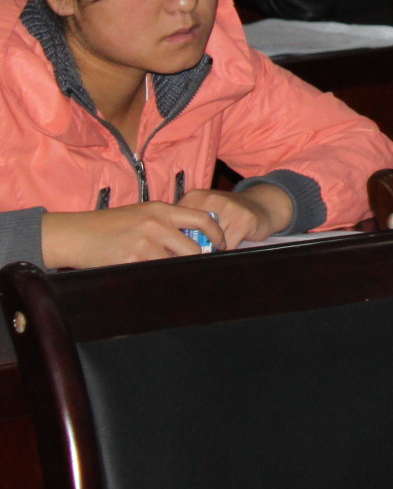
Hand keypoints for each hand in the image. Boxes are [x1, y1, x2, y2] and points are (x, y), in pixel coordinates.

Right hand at [40, 201, 225, 267]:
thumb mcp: (140, 214)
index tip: (222, 244)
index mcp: (160, 209)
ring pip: (176, 263)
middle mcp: (156, 224)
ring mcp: (144, 243)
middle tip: (199, 267)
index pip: (202, 218)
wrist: (75, 234)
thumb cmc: (107, 226)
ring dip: (177, 270)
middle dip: (198, 259)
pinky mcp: (131, 260)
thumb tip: (192, 240)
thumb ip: (165, 223)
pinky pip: (155, 274)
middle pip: (193, 247)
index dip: (217, 233)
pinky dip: (158, 277)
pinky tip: (154, 279)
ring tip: (173, 273)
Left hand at [183, 185, 293, 247]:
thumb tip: (173, 250)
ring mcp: (228, 208)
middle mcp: (210, 199)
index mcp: (195, 197)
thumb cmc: (228, 214)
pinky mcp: (243, 221)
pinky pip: (226, 246)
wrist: (262, 205)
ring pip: (208, 242)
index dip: (177, 240)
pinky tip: (231, 242)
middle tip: (200, 248)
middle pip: (190, 235)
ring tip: (218, 243)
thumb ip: (187, 226)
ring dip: (212, 249)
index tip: (183, 246)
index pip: (175, 224)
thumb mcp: (204, 213)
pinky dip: (226, 250)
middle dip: (194, 247)